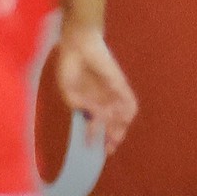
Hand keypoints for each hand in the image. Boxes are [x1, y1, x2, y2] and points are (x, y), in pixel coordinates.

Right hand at [56, 25, 136, 152]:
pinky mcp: (120, 84)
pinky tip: (124, 120)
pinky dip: (128, 111)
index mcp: (88, 103)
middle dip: (111, 138)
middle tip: (108, 150)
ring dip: (120, 128)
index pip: (95, 124)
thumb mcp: (68, 91)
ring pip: (121, 116)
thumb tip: (91, 117)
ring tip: (115, 138)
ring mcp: (112, 93)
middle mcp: (102, 101)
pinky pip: (129, 101)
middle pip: (111, 124)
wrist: (77, 45)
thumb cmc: (69, 66)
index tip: (92, 149)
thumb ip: (78, 105)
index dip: (94, 137)